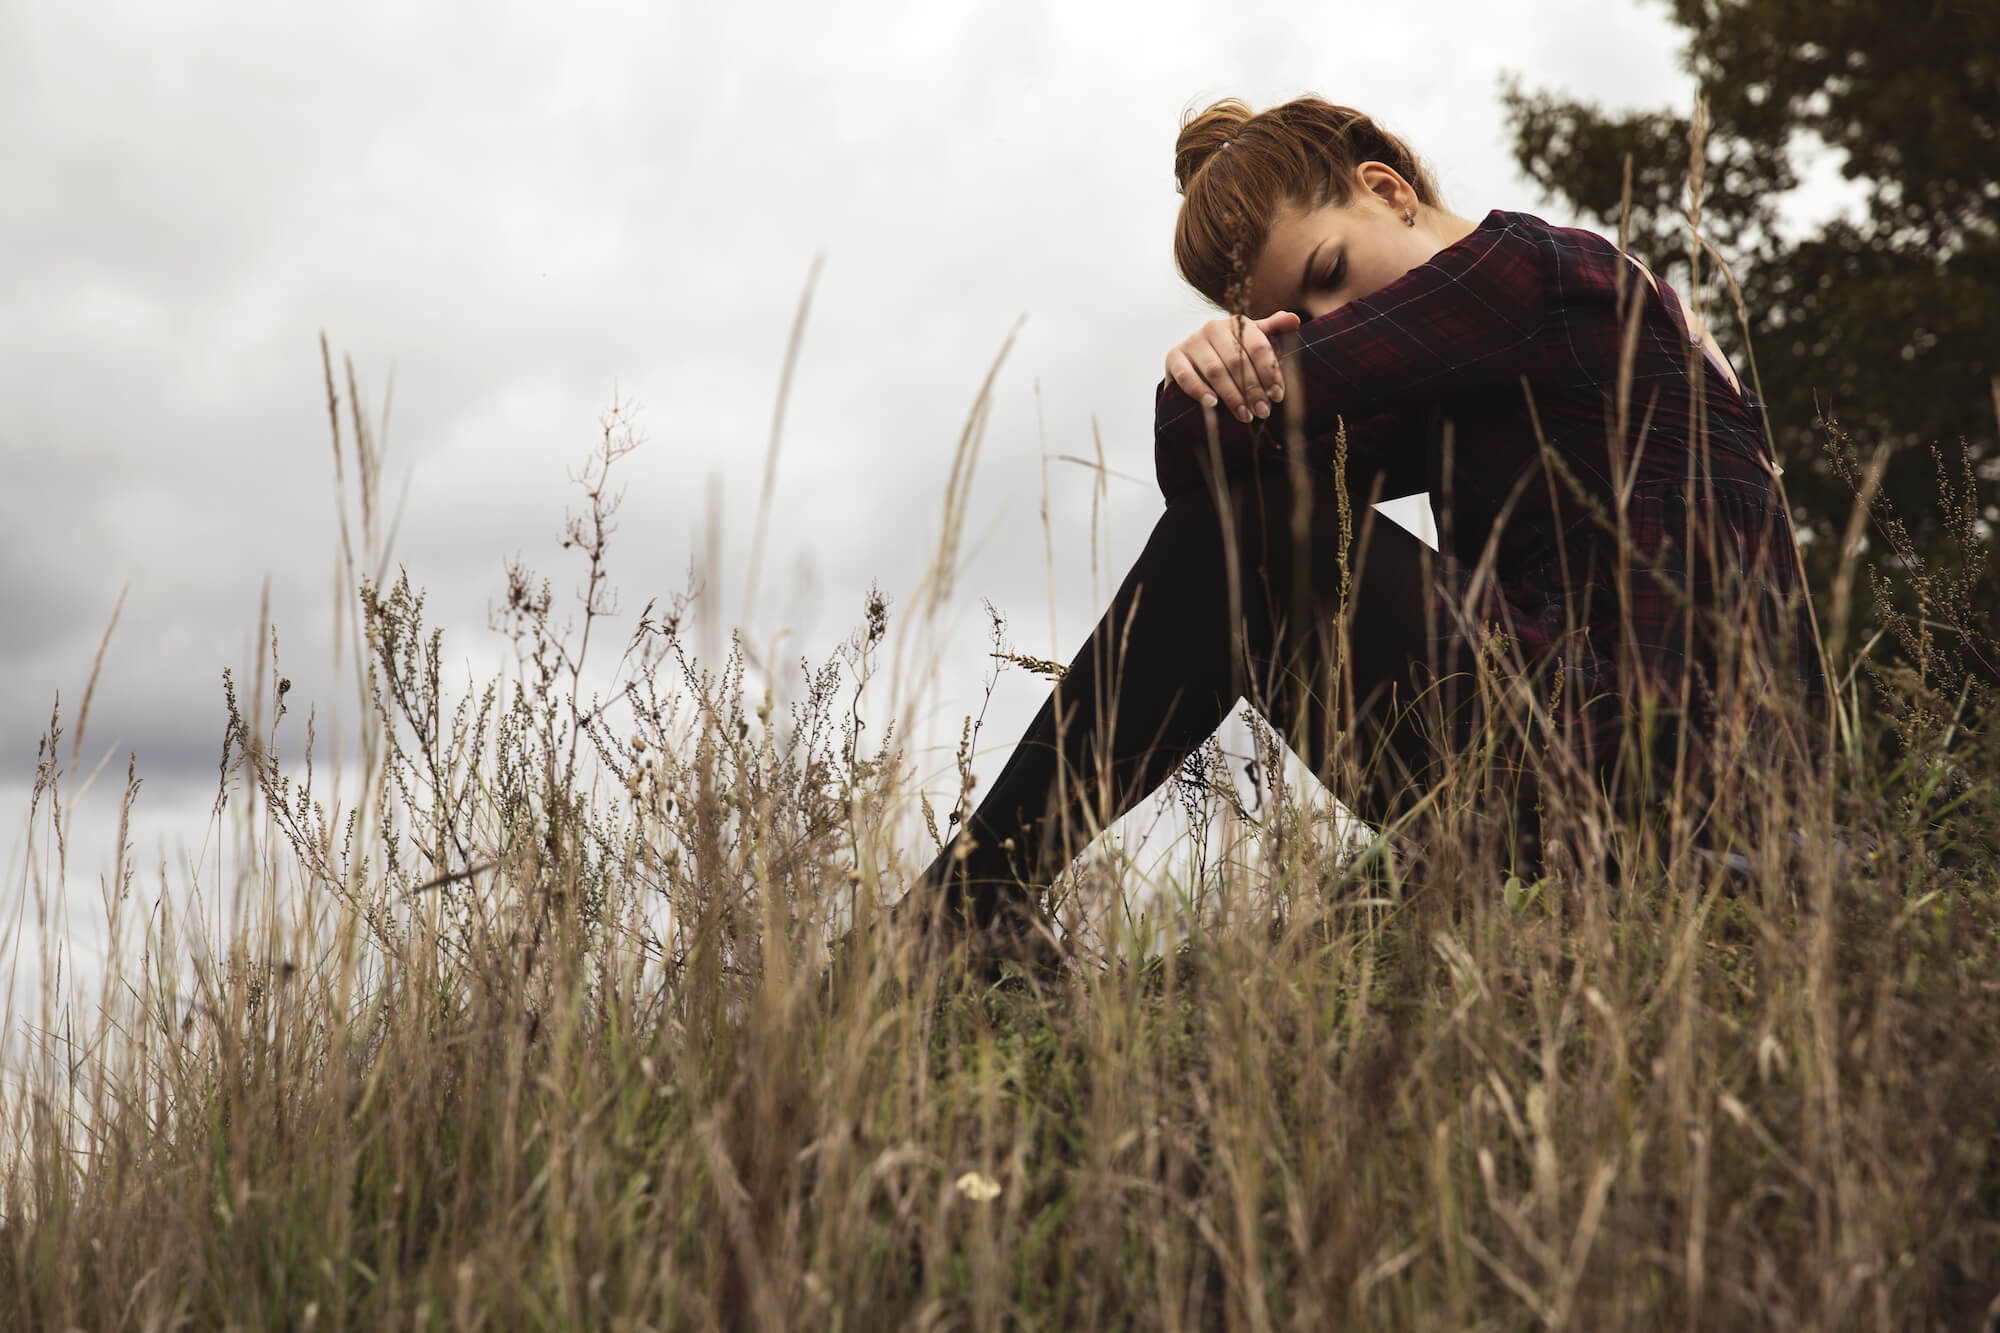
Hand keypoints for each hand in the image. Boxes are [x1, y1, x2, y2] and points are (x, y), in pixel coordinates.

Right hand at [1164, 310, 1301, 422]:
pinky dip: (1200, 391)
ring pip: (1215, 370)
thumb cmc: (1229, 355)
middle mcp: (1212, 328)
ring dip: (1231, 395)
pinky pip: (1187, 376)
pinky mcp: (1174, 357)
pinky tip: (1212, 404)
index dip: (1269, 372)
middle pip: (1237, 361)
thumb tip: (1294, 320)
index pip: (1258, 347)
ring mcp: (1191, 342)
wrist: (1192, 362)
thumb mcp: (1252, 342)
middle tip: (1262, 412)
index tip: (1277, 396)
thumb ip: (1272, 331)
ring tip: (1244, 415)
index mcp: (1236, 324)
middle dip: (1252, 389)